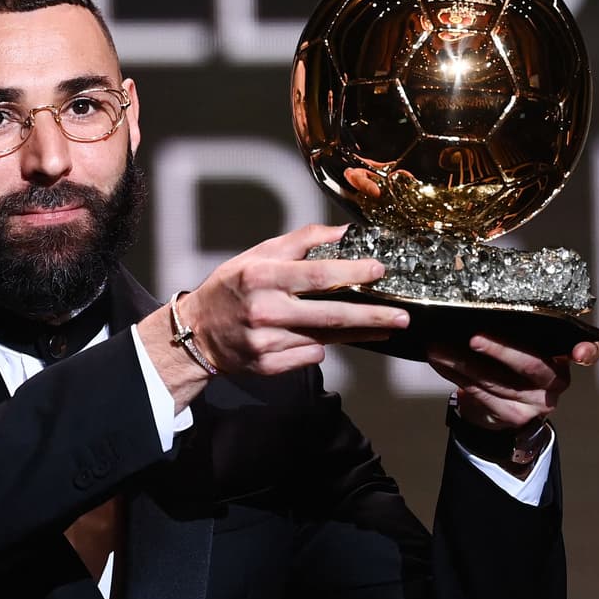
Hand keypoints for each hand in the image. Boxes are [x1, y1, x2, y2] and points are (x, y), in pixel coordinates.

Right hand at [178, 223, 409, 375]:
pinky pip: (310, 356)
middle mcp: (264, 311)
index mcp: (261, 277)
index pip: (314, 274)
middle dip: (371, 317)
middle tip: (402, 317)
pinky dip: (320, 346)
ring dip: (356, 332)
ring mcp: (266, 342)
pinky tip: (323, 338)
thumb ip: (299, 242)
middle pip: (329, 314)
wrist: (196, 333)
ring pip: (324, 338)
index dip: (350, 272)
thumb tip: (342, 233)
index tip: (378, 271)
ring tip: (383, 326)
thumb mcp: (257, 255)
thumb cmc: (231, 288)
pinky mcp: (268, 365)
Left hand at [428, 335, 598, 430]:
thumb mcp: (525, 345)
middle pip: (530, 365)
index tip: (579, 352)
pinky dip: (456, 376)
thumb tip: (480, 305)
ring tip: (439, 348)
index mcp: (564, 356)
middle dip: (499, 350)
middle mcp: (557, 382)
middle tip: (473, 338)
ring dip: (463, 363)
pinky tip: (441, 363)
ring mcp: (537, 403)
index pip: (588, 353)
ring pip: (497, 380)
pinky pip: (481, 394)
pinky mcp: (515, 416)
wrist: (503, 408)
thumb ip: (521, 330)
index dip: (586, 351)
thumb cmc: (513, 364)